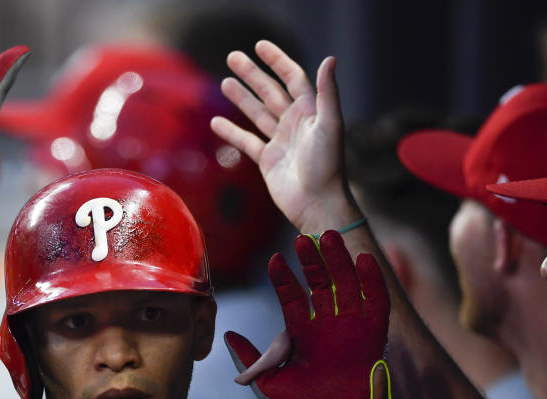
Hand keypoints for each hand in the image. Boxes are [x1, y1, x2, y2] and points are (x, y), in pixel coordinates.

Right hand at [210, 41, 359, 233]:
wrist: (317, 203)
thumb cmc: (327, 165)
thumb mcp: (329, 125)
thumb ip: (328, 92)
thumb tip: (330, 58)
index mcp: (310, 111)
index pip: (293, 78)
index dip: (278, 61)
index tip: (260, 46)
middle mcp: (295, 123)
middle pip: (271, 92)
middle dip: (253, 74)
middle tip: (232, 56)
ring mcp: (280, 141)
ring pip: (257, 113)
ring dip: (241, 98)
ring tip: (224, 82)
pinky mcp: (268, 160)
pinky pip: (247, 141)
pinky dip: (232, 132)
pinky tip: (216, 122)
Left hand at [226, 231, 388, 398]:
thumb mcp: (268, 382)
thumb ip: (249, 358)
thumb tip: (226, 336)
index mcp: (303, 334)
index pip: (293, 297)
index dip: (284, 278)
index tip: (275, 259)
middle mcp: (326, 326)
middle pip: (321, 284)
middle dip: (313, 261)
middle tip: (303, 238)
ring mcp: (351, 327)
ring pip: (346, 284)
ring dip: (340, 261)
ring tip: (329, 236)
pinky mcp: (374, 333)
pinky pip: (376, 301)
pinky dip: (373, 281)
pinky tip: (365, 258)